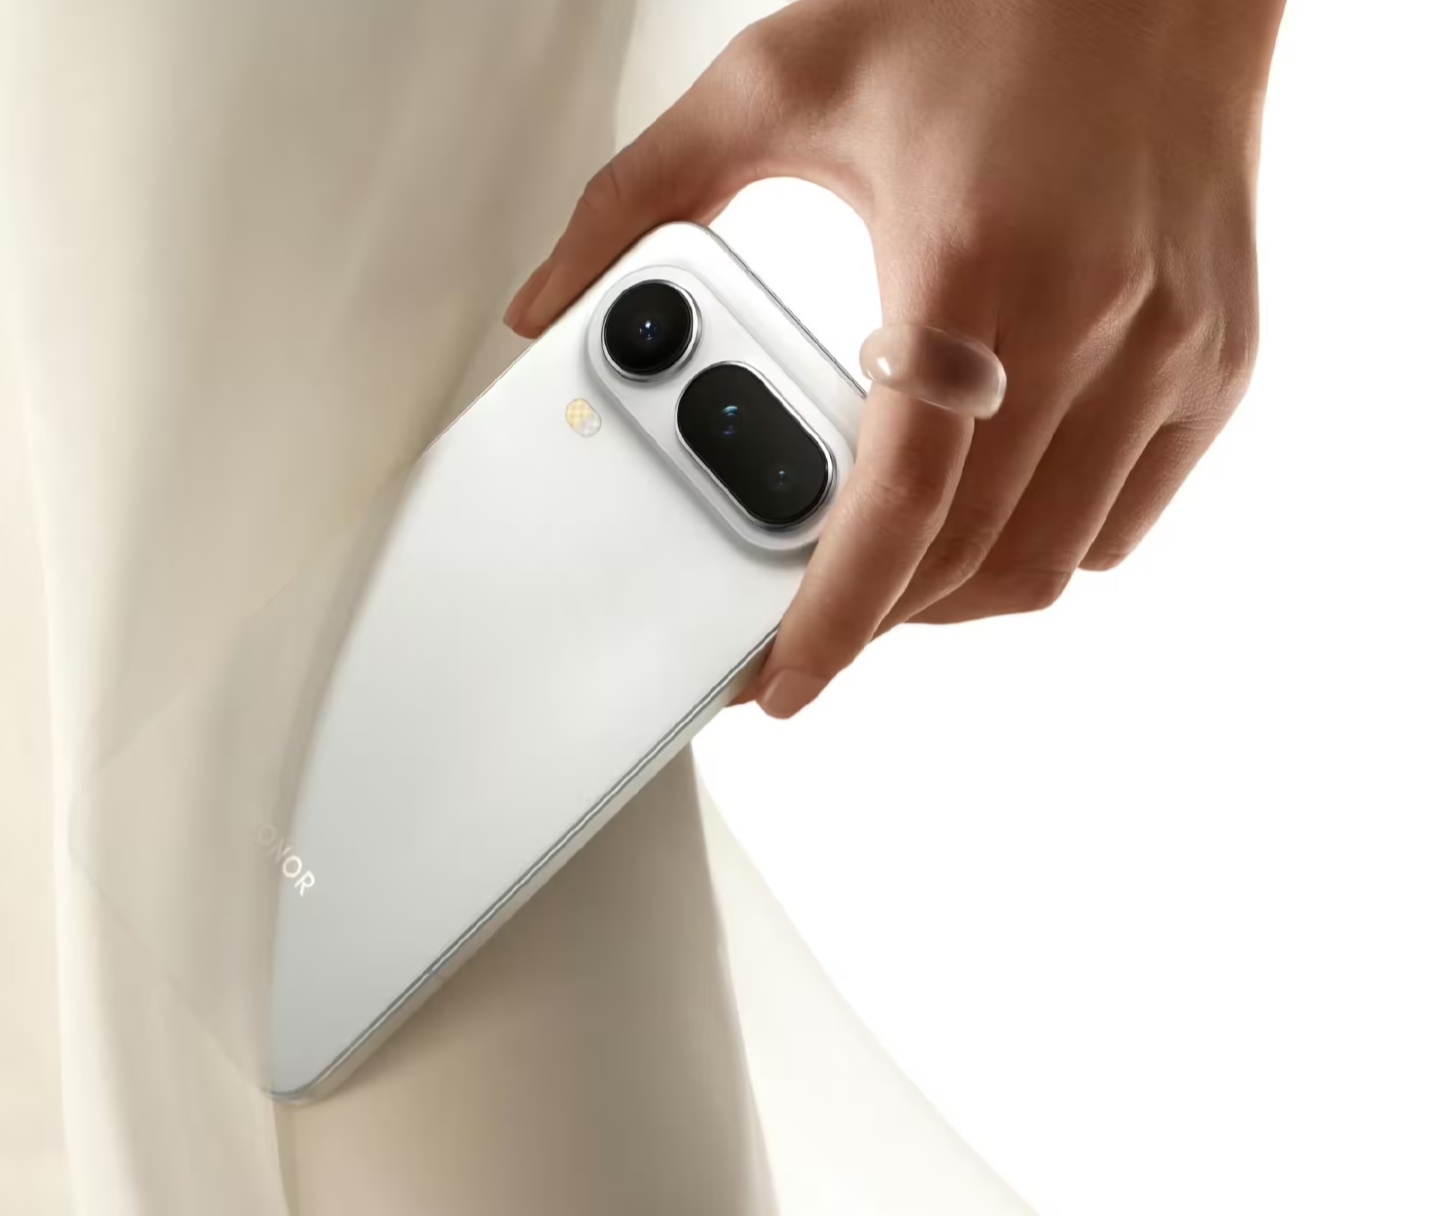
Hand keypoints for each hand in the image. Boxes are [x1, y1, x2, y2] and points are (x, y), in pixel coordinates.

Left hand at [505, 0, 1284, 717]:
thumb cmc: (986, 7)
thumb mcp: (777, 82)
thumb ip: (638, 199)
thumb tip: (548, 303)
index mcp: (967, 263)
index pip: (899, 505)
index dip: (833, 619)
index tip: (781, 682)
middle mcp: (1086, 320)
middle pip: (968, 559)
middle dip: (875, 623)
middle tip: (810, 626)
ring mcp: (1170, 349)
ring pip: (1051, 562)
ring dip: (951, 599)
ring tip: (884, 581)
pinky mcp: (1218, 361)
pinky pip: (1123, 519)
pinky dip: (1041, 549)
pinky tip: (983, 514)